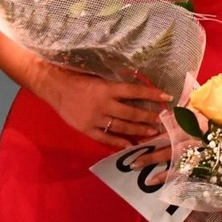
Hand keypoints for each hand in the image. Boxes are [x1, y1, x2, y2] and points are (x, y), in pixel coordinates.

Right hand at [40, 68, 170, 148]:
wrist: (55, 87)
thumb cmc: (78, 78)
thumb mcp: (98, 76)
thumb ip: (114, 85)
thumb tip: (135, 88)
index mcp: (107, 88)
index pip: (135, 92)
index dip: (152, 94)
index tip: (166, 97)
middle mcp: (104, 104)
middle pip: (132, 113)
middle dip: (149, 117)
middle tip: (162, 120)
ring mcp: (95, 119)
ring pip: (122, 127)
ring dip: (138, 130)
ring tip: (152, 133)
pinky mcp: (87, 129)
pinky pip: (105, 138)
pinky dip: (118, 142)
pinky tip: (130, 145)